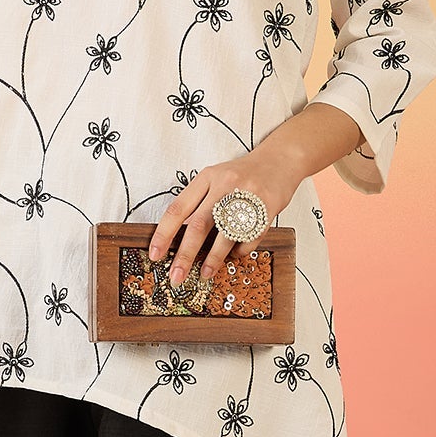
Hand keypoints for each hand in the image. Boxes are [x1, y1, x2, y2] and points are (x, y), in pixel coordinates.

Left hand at [147, 146, 302, 287]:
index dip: (164, 233)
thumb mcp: (215, 179)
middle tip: (175, 276)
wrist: (280, 161)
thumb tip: (178, 238)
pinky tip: (234, 254)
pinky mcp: (267, 208)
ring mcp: (247, 197)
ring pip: (225, 235)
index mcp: (207, 177)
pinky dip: (239, 251)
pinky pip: (249, 238)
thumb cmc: (242, 175)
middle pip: (199, 226)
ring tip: (203, 274)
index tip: (155, 254)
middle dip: (184, 255)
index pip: (179, 208)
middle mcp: (225, 185)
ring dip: (212, 259)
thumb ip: (199, 203)